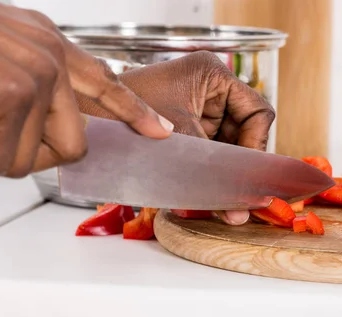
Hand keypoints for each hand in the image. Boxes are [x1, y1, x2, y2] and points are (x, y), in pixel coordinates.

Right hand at [0, 0, 173, 177]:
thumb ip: (24, 87)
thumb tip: (40, 132)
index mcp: (42, 42)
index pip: (103, 81)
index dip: (132, 111)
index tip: (159, 132)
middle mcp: (47, 55)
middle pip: (73, 143)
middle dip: (26, 155)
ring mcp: (33, 75)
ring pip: (27, 159)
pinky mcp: (10, 95)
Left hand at [77, 51, 275, 224]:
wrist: (83, 120)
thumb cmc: (123, 117)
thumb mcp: (180, 143)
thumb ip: (213, 175)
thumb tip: (240, 216)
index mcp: (212, 74)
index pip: (258, 112)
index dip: (257, 145)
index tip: (247, 175)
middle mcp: (210, 89)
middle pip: (245, 132)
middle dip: (238, 165)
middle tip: (236, 195)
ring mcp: (199, 108)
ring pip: (229, 147)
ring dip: (223, 173)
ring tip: (216, 197)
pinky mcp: (187, 125)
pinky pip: (210, 152)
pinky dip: (207, 173)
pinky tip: (199, 190)